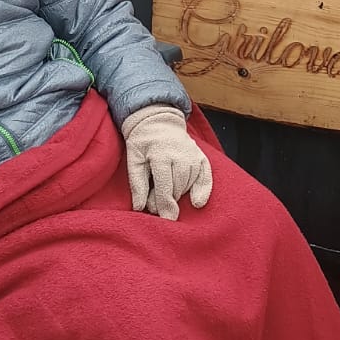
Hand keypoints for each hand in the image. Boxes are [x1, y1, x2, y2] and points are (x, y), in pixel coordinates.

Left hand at [120, 104, 212, 220]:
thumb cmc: (143, 141)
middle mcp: (181, 154)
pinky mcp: (201, 156)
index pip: (165, 186)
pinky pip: (206, 177)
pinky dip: (203, 190)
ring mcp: (193, 155)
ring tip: (165, 191)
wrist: (158, 120)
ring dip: (179, 194)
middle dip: (167, 200)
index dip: (164, 205)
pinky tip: (197, 202)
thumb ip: (137, 183)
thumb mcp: (133, 159)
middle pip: (177, 189)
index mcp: (161, 154)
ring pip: (189, 185)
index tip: (166, 220)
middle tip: (153, 201)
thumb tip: (139, 207)